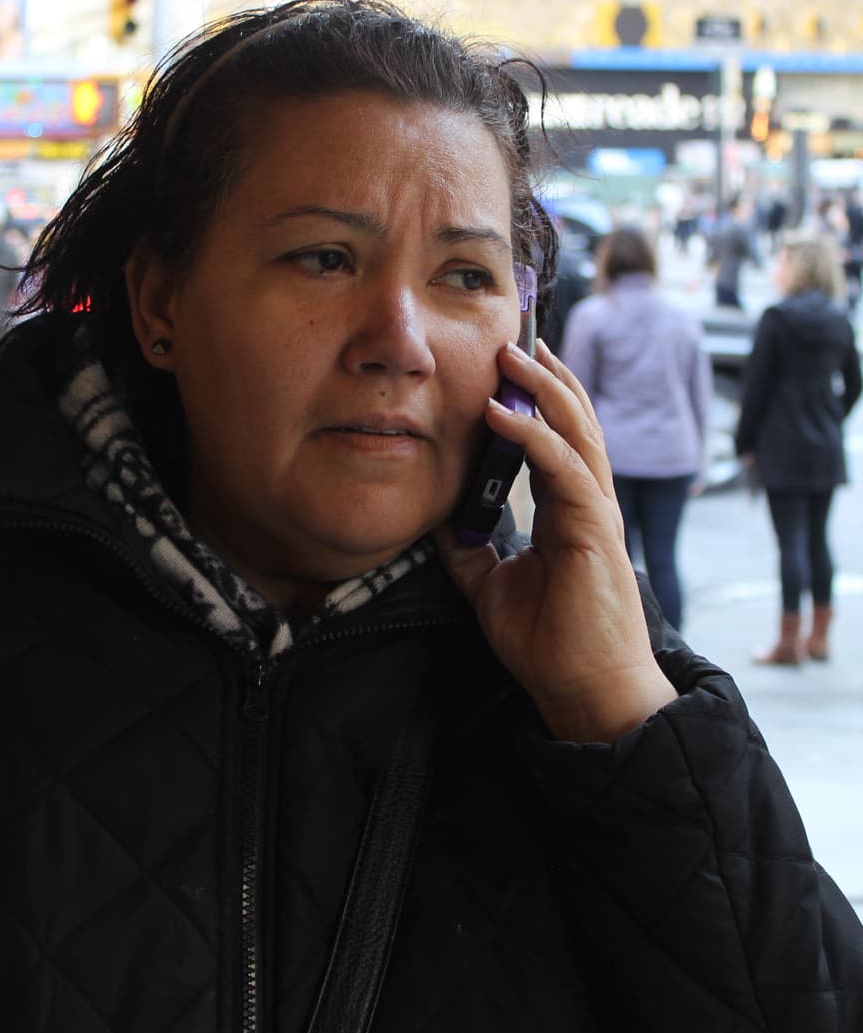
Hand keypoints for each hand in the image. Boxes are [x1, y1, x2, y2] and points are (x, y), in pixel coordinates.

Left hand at [436, 339, 675, 742]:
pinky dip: (535, 437)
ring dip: (543, 390)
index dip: (535, 401)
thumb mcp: (488, 583)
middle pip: (573, 423)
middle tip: (512, 341)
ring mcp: (595, 512)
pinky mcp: (594, 530)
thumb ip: (468, 545)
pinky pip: (565, 469)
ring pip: (577, 432)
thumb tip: (437, 514)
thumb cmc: (548, 641)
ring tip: (513, 355)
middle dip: (544, 379)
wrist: (581, 691)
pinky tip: (503, 414)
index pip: (554, 440)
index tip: (506, 368)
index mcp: (566, 510)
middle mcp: (587, 502)